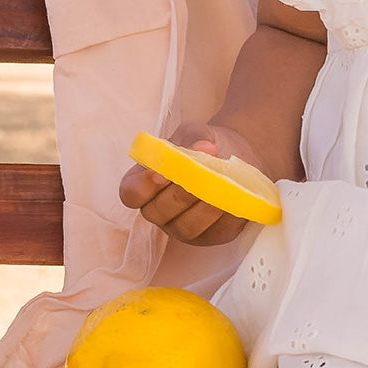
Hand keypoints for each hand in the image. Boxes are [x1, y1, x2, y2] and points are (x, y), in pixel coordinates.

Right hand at [117, 119, 271, 247]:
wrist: (233, 154)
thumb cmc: (204, 144)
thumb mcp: (195, 132)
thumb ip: (193, 137)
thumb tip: (202, 147)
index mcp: (145, 183)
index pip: (131, 194)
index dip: (142, 186)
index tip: (162, 174)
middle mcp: (159, 210)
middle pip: (158, 213)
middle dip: (178, 195)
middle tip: (200, 177)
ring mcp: (183, 227)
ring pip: (186, 228)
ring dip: (204, 208)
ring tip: (222, 187)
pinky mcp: (211, 236)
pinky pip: (217, 233)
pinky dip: (228, 216)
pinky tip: (237, 198)